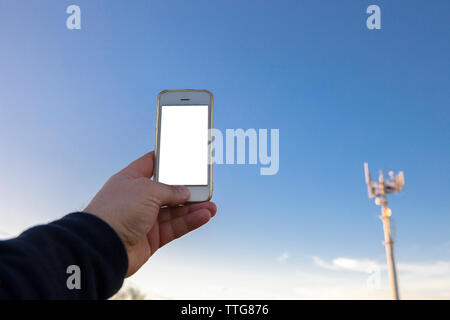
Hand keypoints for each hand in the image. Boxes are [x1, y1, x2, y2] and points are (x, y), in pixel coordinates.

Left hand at [84, 152, 216, 276]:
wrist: (102, 247)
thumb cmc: (117, 211)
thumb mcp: (147, 190)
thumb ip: (170, 190)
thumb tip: (185, 193)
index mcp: (130, 180)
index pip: (150, 164)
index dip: (167, 159)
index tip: (183, 156)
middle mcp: (137, 198)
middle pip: (167, 191)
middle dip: (187, 189)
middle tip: (204, 187)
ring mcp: (144, 219)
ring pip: (174, 211)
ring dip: (193, 208)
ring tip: (211, 206)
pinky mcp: (151, 238)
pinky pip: (174, 227)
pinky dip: (189, 222)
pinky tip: (204, 216)